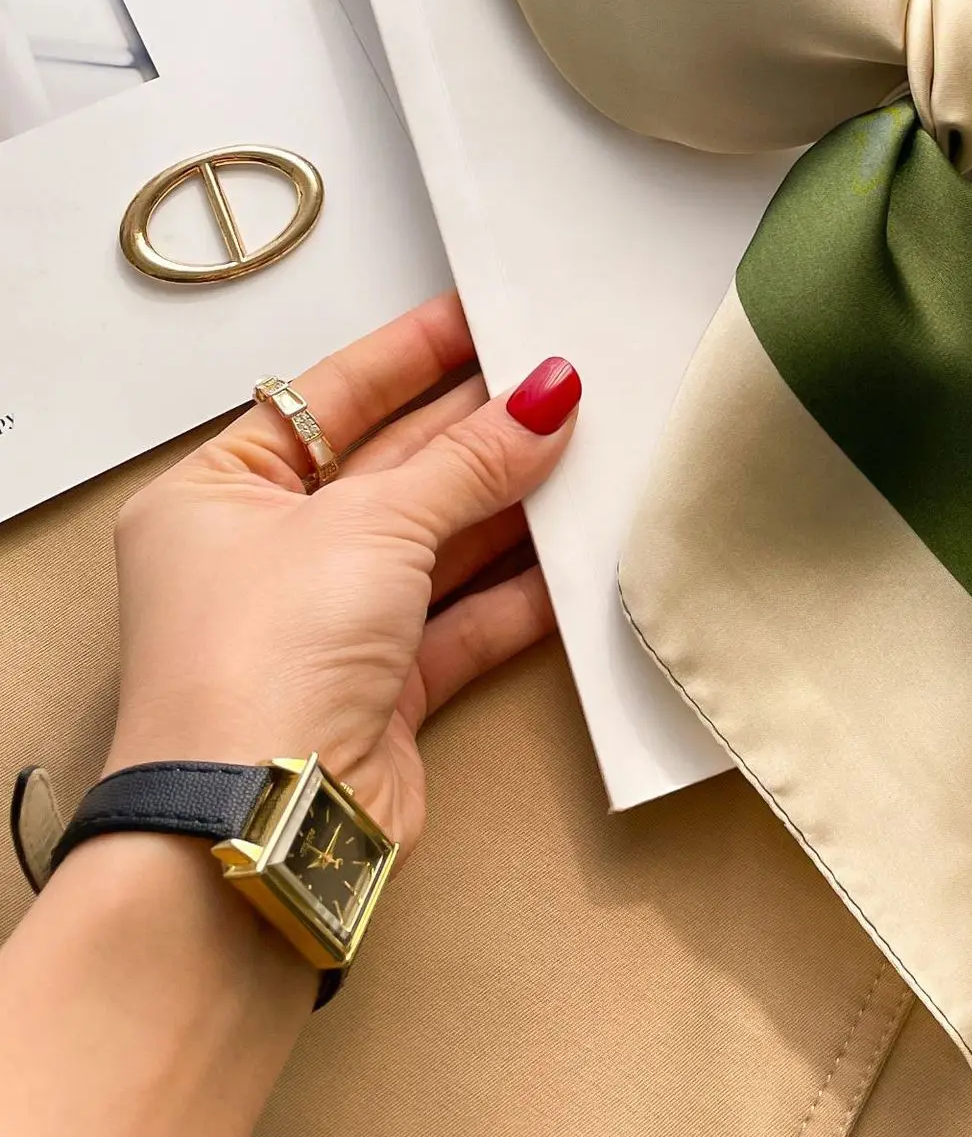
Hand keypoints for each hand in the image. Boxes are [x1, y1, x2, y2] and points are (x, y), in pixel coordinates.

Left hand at [104, 293, 579, 851]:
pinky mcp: (381, 690)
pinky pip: (462, 618)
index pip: (328, 398)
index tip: (482, 317)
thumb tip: (547, 396)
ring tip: (587, 451)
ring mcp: (326, 626)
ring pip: (435, 543)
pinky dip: (517, 589)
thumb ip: (472, 459)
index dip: (410, 354)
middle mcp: (266, 556)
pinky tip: (573, 555)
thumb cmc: (263, 657)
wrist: (267, 819)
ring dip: (508, 505)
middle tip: (560, 381)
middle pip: (391, 468)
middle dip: (476, 430)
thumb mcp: (374, 522)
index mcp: (218, 494)